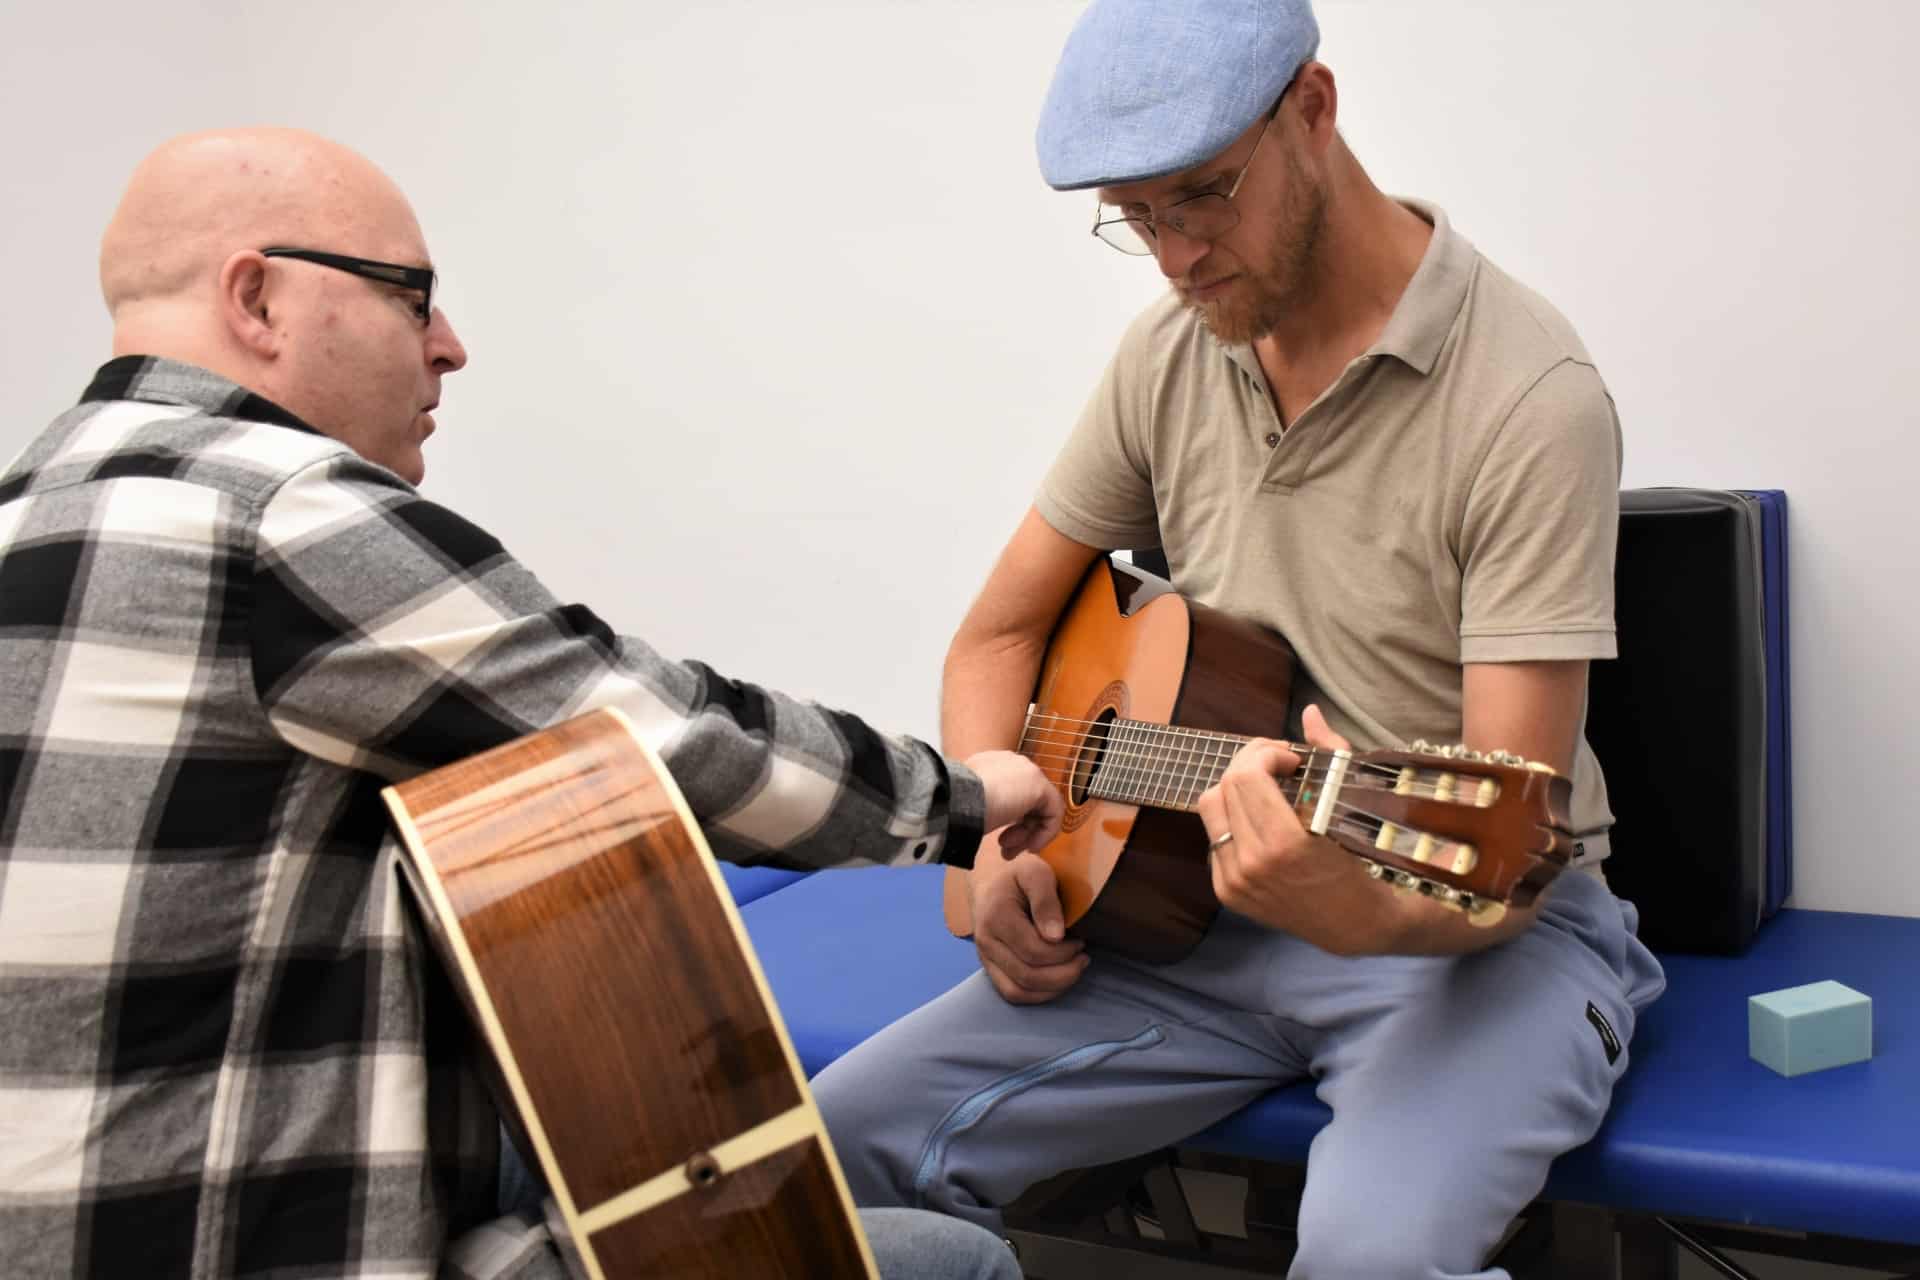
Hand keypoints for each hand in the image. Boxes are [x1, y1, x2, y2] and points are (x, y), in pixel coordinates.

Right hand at [964, 749, 1064, 855]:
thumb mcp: (969, 804)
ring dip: (1027, 835)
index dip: (1009, 819)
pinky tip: (1030, 847)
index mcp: (992, 764)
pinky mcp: (1040, 787)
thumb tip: (993, 818)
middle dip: (1019, 831)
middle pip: (1027, 801)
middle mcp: (1012, 763)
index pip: (1011, 791)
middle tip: (1006, 852)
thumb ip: (985, 806)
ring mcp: (1028, 772)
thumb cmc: (954, 806)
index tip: (1001, 841)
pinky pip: (1053, 813)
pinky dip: (1045, 834)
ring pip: (1040, 809)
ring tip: (1010, 853)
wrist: (956, 799)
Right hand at [968, 850, 1087, 1003]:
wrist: (991, 882)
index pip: (1034, 951)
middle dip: (1063, 973)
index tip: (1081, 941)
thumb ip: (1046, 900)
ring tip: (1073, 970)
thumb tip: (1056, 936)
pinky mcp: (990, 969)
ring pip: (1018, 992)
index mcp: (997, 917)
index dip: (1063, 953)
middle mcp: (986, 942)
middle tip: (1083, 957)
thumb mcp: (1035, 872)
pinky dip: (1038, 995)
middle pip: (1027, 976)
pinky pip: (1012, 994)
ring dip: (1053, 988)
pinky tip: (1057, 980)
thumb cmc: (1019, 876)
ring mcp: (985, 958)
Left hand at [1196, 705, 1355, 933]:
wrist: (1353, 923)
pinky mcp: (1225, 891)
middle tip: (1277, 765)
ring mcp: (1234, 881)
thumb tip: (1309, 711)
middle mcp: (1252, 864)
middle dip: (1249, 763)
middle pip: (1224, 787)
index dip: (1264, 755)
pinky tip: (1260, 821)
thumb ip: (1330, 751)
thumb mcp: (1350, 804)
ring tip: (1265, 789)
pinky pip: (1213, 836)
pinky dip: (1233, 819)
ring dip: (1234, 789)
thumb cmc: (1360, 859)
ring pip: (1210, 808)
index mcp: (1284, 844)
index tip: (1291, 760)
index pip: (1246, 777)